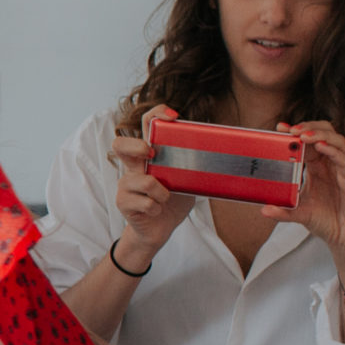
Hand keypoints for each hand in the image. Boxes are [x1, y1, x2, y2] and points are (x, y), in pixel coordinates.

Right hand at [110, 106, 193, 269]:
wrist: (157, 231)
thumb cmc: (172, 202)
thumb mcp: (187, 181)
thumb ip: (193, 166)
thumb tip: (224, 153)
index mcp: (148, 156)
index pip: (146, 124)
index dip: (156, 114)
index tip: (172, 117)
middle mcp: (132, 167)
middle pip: (120, 144)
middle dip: (137, 146)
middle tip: (153, 156)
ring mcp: (125, 185)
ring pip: (143, 181)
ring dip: (162, 193)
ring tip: (165, 199)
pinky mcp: (123, 202)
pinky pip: (146, 203)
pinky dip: (158, 209)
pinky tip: (157, 212)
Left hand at [263, 120, 344, 260]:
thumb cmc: (327, 221)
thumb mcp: (299, 213)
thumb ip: (283, 210)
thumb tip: (263, 210)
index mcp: (320, 167)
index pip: (309, 142)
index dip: (296, 132)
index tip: (279, 128)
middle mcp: (333, 164)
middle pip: (325, 133)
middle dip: (308, 127)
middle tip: (290, 129)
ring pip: (337, 141)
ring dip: (319, 135)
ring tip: (302, 135)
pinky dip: (332, 151)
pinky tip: (320, 147)